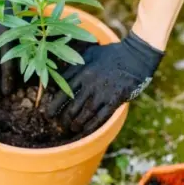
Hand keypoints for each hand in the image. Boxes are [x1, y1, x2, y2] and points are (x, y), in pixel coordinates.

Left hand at [46, 31, 163, 131]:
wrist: (135, 56)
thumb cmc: (110, 54)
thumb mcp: (89, 54)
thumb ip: (74, 66)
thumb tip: (58, 79)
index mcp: (81, 71)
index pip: (62, 92)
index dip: (53, 106)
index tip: (48, 114)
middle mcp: (89, 83)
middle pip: (71, 107)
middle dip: (63, 119)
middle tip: (60, 125)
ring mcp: (102, 92)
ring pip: (84, 114)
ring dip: (75, 124)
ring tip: (72, 128)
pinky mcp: (115, 99)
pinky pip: (100, 117)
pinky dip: (91, 126)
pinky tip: (85, 131)